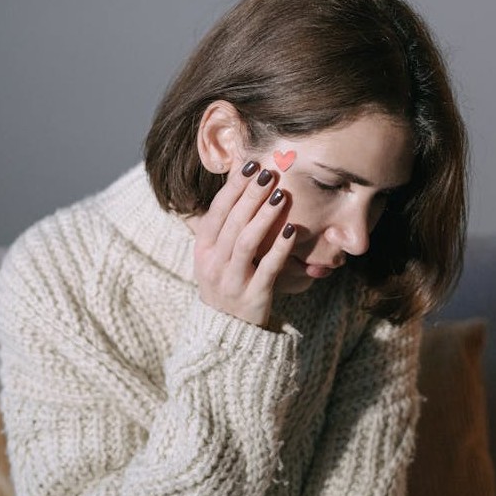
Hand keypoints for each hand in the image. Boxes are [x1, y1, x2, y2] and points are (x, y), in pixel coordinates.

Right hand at [192, 160, 295, 327]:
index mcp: (203, 249)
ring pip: (246, 242)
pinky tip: (291, 230)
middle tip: (270, 173)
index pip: (218, 211)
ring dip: (264, 217)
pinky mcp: (252, 297)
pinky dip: (279, 249)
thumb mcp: (215, 256)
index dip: (233, 188)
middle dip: (251, 195)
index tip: (250, 165)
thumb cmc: (227, 282)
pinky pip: (266, 269)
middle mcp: (213, 263)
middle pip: (233, 222)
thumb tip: (242, 188)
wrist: (227, 330)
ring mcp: (231, 281)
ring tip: (280, 195)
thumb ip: (225, 228)